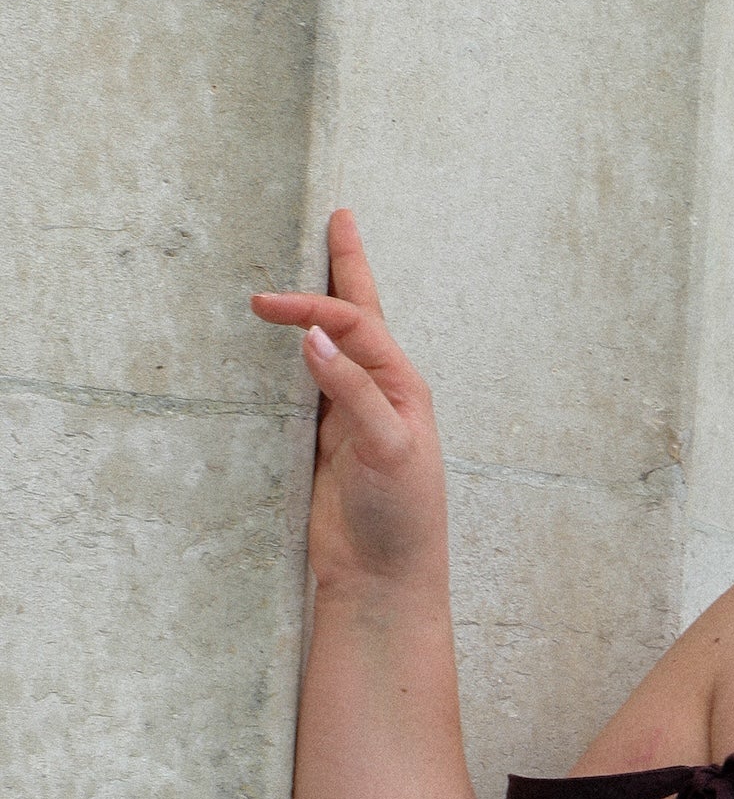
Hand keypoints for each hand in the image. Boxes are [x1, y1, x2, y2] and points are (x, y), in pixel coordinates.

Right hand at [252, 211, 449, 597]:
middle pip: (359, 316)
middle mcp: (378, 393)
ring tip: (309, 269)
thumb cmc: (402, 517)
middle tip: (338, 219)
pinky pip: (303, 389)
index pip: (354, 325)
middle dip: (345, 268)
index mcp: (402, 387)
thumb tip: (314, 337)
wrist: (384, 579)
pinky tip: (280, 346)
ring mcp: (349, 416)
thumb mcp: (388, 448)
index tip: (266, 307)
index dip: (312, 309)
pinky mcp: (322, 444)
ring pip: (330, 346)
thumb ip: (353, 391)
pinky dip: (291, 360)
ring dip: (320, 307)